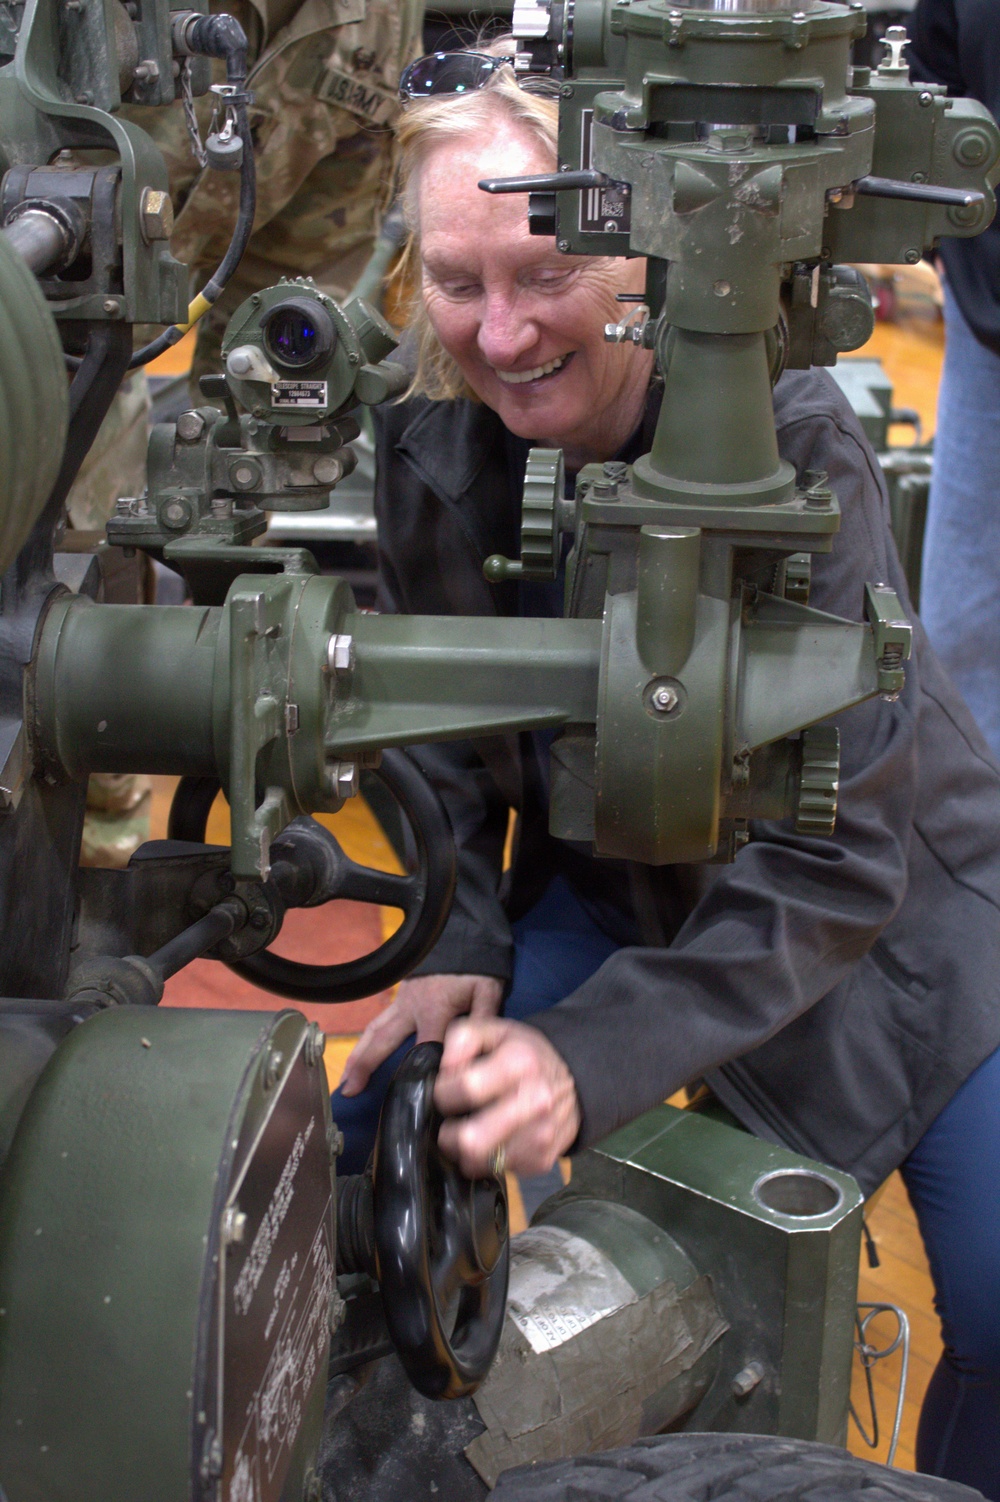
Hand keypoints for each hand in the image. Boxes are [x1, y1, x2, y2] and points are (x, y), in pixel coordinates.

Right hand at [339, 972, 503, 1096]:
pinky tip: (359, 1059)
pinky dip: (366, 1042)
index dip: (419, 1075)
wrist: (460, 934)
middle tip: (350, 1091)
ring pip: (374, 1031)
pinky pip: (378, 1022)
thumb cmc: (475, 965)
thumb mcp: (487, 990)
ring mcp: (401, 1002)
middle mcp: (410, 1008)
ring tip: (346, 1081)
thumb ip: (483, 1020)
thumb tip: (478, 1052)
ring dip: (358, 1056)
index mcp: (434, 1009)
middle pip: (383, 1041)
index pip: (424, 1049)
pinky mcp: (398, 997)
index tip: (412, 1101)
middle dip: (366, 1066)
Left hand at [434, 1017, 580, 1178]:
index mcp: (520, 1063)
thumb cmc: (525, 1055)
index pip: (465, 1088)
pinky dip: (486, 1159)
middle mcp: (535, 1102)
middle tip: (454, 1120)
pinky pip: (495, 1171)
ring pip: (478, 1163)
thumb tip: (445, 1069)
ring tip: (472, 1129)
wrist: (573, 1082)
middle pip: (470, 1140)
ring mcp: (540, 1135)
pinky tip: (493, 1138)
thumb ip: (462, 1039)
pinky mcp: (541, 1160)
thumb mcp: (494, 1031)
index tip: (448, 1090)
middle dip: (449, 1133)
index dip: (444, 1091)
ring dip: (465, 1149)